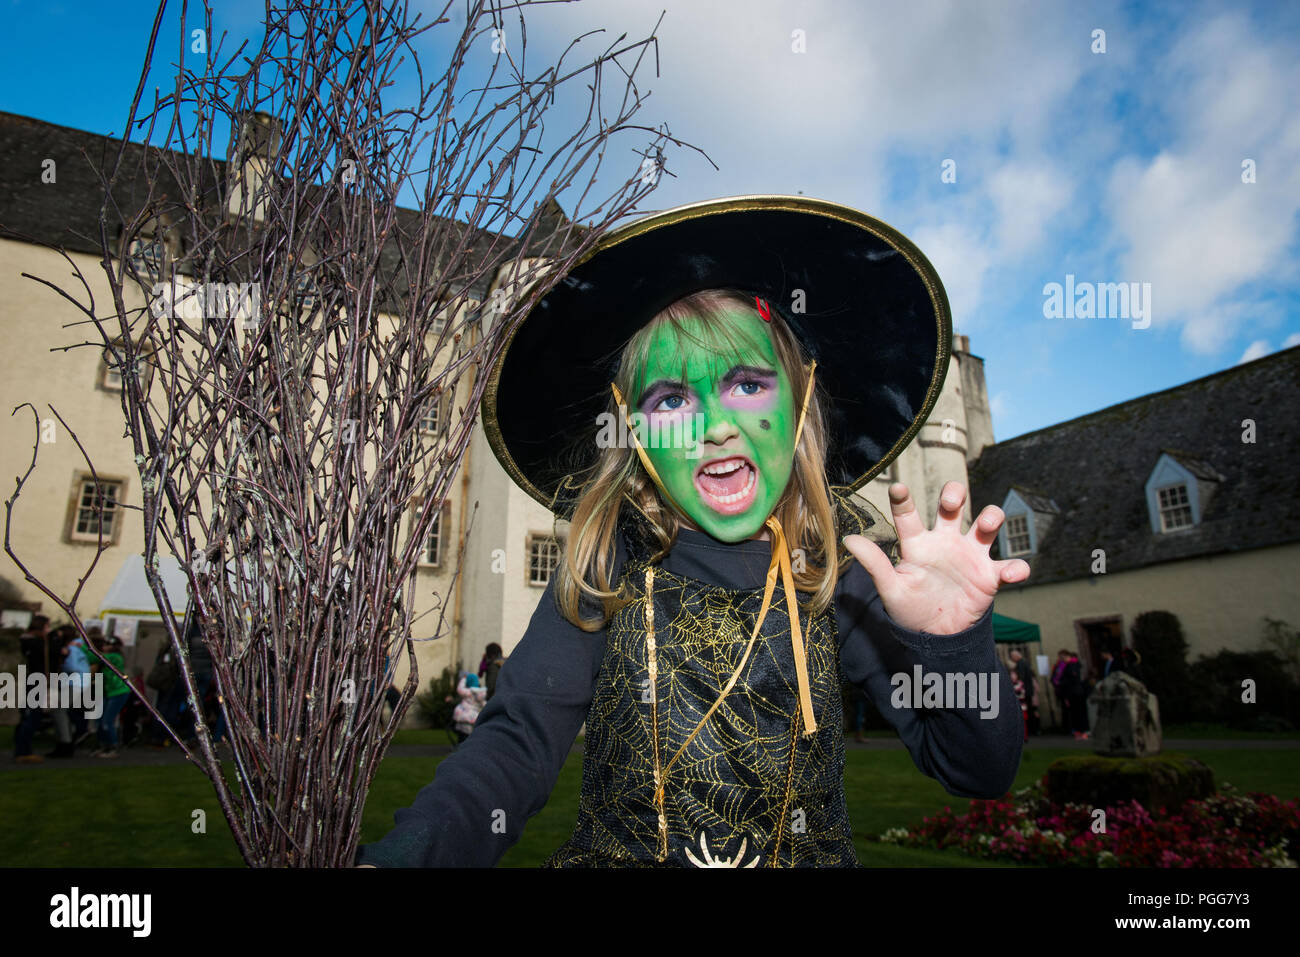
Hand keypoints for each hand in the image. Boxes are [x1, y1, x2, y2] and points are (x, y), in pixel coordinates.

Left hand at [843, 481, 1029, 634]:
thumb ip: (874, 563)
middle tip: (951, 501)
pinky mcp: (990, 576)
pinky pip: (1009, 566)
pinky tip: (1012, 572)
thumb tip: (848, 539)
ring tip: (988, 523)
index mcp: (918, 544)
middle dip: (954, 495)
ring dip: (991, 517)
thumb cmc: (911, 608)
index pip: (908, 515)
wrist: (937, 636)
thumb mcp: (891, 588)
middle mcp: (945, 542)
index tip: (897, 488)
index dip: (903, 500)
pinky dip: (1016, 568)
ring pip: (986, 524)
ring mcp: (970, 556)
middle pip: (953, 506)